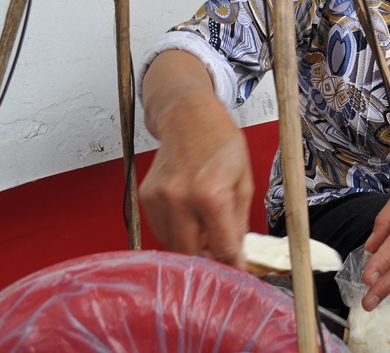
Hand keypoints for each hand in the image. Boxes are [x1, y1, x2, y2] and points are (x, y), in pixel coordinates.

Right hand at [139, 99, 252, 268]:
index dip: (231, 264)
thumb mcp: (244, 179)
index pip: (221, 246)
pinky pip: (161, 229)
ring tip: (208, 234)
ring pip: (173, 245)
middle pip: (192, 254)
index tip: (237, 273)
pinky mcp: (146, 197)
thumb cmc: (220, 142)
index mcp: (211, 193)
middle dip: (209, 261)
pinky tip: (191, 219)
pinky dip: (177, 232)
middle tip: (221, 258)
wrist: (188, 116)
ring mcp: (159, 198)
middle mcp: (180, 198)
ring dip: (191, 248)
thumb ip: (239, 220)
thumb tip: (234, 252)